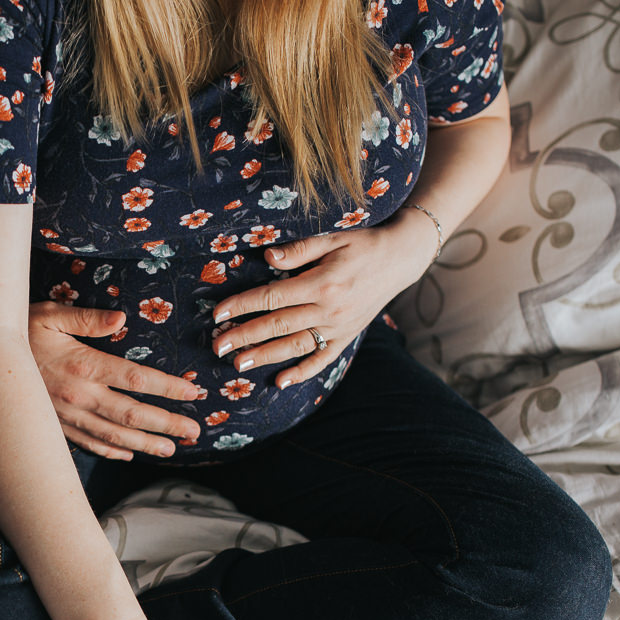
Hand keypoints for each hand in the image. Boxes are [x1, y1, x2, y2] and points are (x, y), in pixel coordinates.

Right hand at [28, 302, 203, 459]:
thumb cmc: (18, 330)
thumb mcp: (49, 314)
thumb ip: (86, 318)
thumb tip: (121, 318)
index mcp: (83, 366)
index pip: (136, 379)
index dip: (168, 387)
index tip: (193, 392)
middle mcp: (79, 396)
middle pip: (132, 414)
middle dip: (166, 424)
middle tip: (195, 431)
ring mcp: (67, 416)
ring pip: (114, 435)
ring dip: (145, 443)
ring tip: (171, 448)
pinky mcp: (55, 426)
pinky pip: (88, 444)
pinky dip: (111, 451)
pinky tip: (129, 453)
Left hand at [210, 207, 439, 387]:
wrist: (401, 258)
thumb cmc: (362, 243)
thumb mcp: (332, 237)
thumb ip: (299, 250)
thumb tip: (267, 257)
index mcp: (322, 282)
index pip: (272, 297)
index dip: (242, 305)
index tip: (218, 314)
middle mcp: (330, 309)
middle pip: (278, 325)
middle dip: (245, 336)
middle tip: (218, 347)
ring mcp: (339, 326)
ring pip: (296, 346)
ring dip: (266, 356)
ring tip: (239, 365)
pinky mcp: (347, 336)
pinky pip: (323, 359)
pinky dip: (302, 372)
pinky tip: (280, 382)